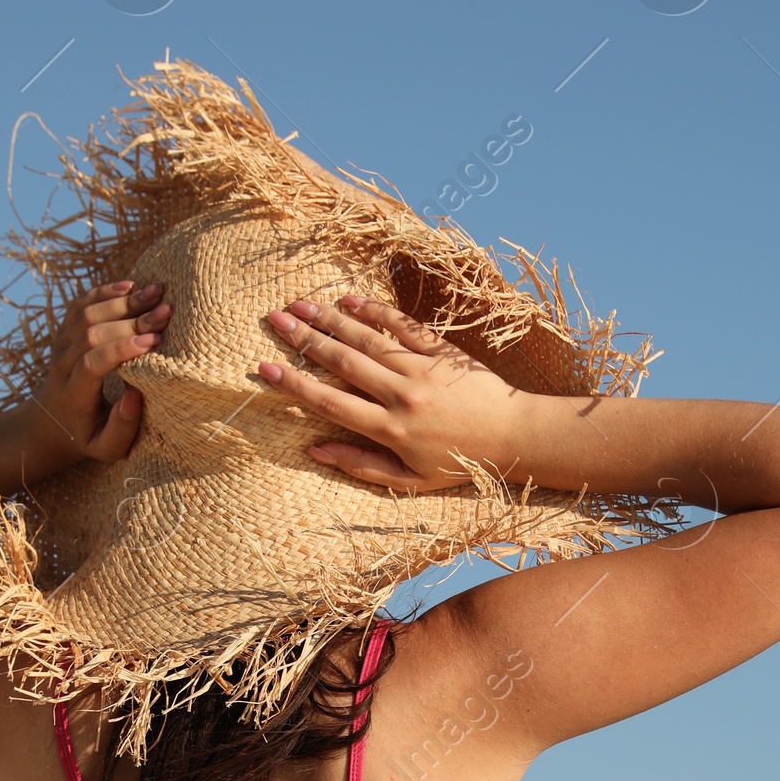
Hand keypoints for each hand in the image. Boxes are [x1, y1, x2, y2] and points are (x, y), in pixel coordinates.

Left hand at [24, 281, 170, 468]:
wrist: (52, 422)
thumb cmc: (88, 436)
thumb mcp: (106, 448)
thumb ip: (122, 428)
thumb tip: (134, 395)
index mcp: (72, 393)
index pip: (92, 362)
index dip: (122, 348)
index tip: (155, 342)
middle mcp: (61, 364)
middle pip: (92, 332)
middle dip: (131, 320)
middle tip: (167, 311)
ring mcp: (60, 344)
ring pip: (87, 313)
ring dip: (124, 300)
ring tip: (157, 290)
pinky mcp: (64, 331)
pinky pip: (82, 304)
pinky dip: (106, 291)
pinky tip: (131, 284)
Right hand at [257, 295, 524, 492]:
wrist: (514, 436)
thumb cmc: (459, 463)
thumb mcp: (410, 480)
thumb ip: (361, 465)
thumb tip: (314, 449)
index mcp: (391, 430)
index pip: (331, 403)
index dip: (295, 385)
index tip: (265, 368)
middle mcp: (402, 395)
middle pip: (343, 362)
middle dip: (304, 340)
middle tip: (273, 319)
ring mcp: (421, 369)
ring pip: (367, 339)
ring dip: (330, 319)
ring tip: (299, 304)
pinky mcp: (440, 351)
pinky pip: (402, 326)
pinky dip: (375, 311)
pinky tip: (349, 300)